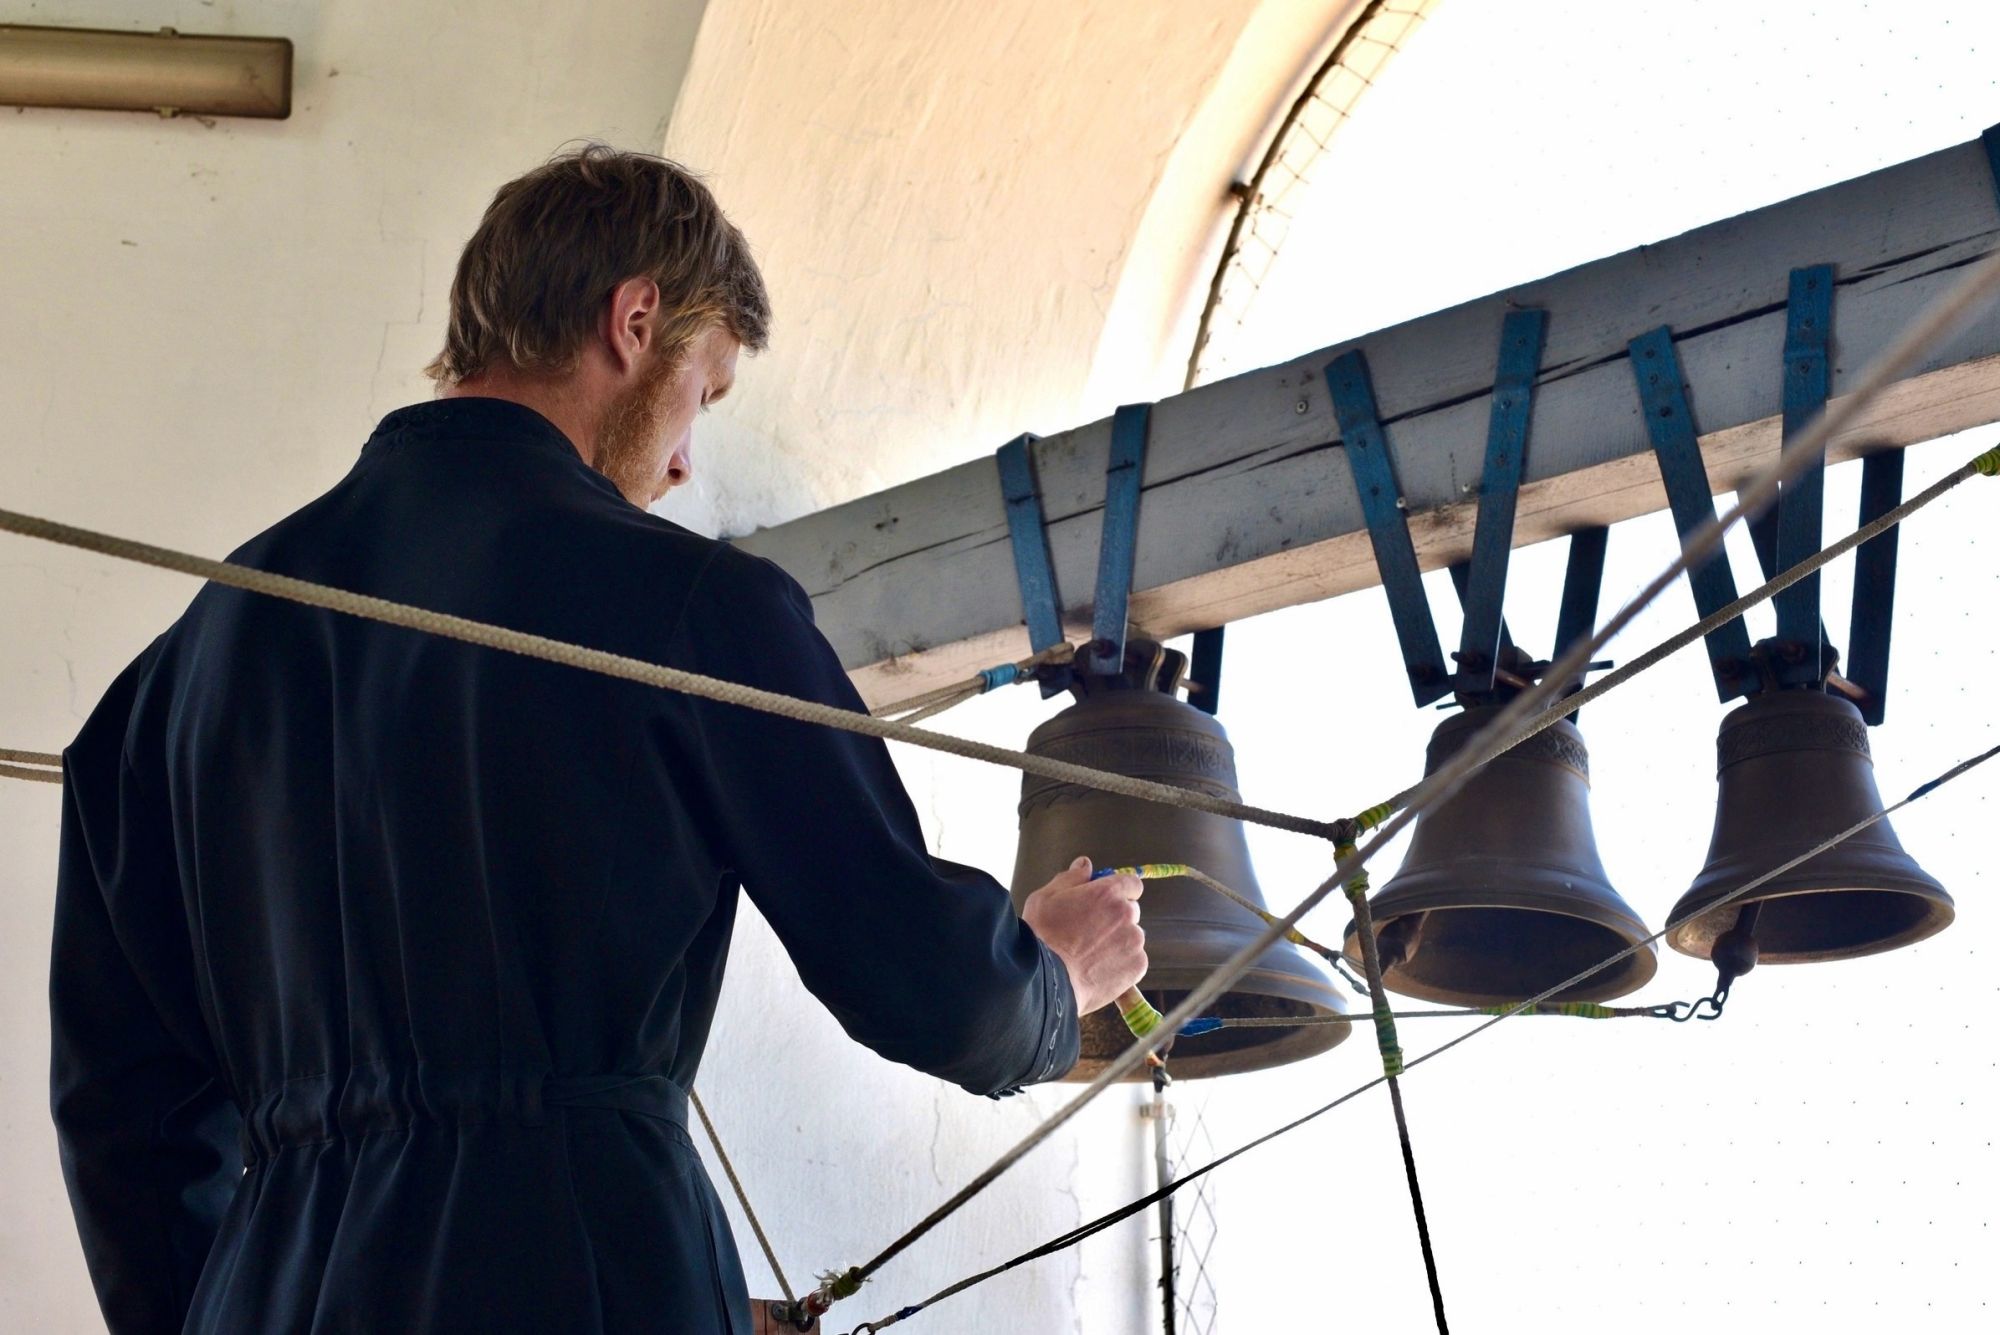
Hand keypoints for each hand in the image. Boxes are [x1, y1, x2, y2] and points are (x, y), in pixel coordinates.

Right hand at [1021, 857, 1146, 1015]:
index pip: (1131, 884)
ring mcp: (1134, 941)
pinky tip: (1098, 968)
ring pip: (1131, 936)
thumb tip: (1085, 864)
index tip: (1106, 903)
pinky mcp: (1137, 966)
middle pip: (1130, 911)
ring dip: (1118, 941)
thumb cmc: (1041, 936)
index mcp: (1107, 892)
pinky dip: (1122, 963)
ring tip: (1091, 955)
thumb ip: (1071, 878)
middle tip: (1090, 933)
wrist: (1045, 981)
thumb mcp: (1046, 897)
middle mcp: (1126, 913)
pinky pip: (1134, 960)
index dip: (1119, 892)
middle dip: (1115, 918)